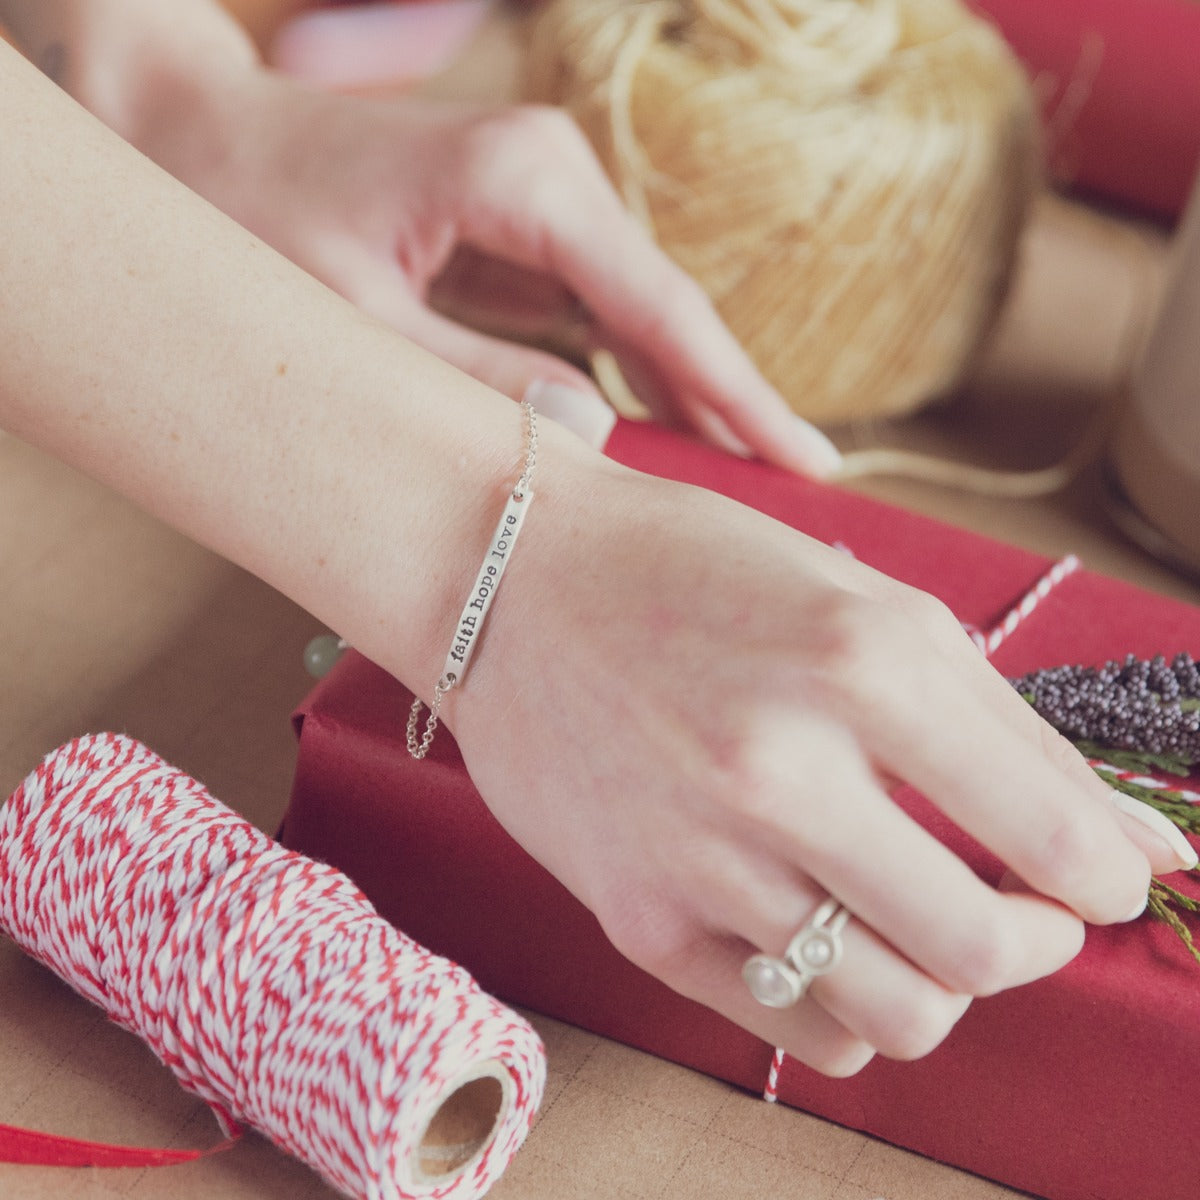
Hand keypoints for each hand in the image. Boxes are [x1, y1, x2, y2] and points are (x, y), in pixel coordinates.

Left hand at [130, 67, 839, 473]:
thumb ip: (475, 381)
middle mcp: (555, 178)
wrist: (197, 136)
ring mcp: (545, 200)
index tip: (808, 463)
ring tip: (742, 483)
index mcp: (526, 184)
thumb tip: (599, 435)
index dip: (741, 393)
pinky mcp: (524, 230)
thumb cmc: (253, 216)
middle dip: (730, 403)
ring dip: (686, 396)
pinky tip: (659, 436)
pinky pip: (598, 315)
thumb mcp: (357, 321)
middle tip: (794, 499)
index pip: (664, 308)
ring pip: (641, 317)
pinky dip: (632, 376)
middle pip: (671, 311)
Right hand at [444, 433, 1179, 1074]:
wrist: (511, 581)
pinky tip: (829, 938)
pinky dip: (845, 1007)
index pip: (1055, 834)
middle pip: (984, 950)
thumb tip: (1137, 846)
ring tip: (921, 926)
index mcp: (863, 661)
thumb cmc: (694, 568)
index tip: (1105, 879)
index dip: (1109, 874)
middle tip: (1027, 914)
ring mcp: (701, 855)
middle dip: (1039, 945)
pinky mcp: (639, 918)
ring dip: (943, 984)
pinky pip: (794, 1028)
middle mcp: (782, 768)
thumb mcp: (863, 600)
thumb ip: (1004, 724)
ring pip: (896, 1015)